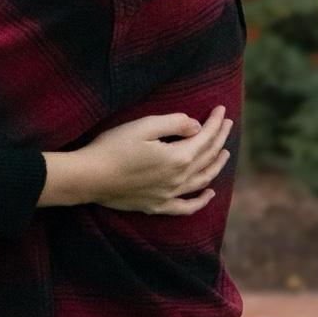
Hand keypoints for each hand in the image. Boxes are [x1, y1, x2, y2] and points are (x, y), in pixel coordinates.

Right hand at [80, 105, 232, 215]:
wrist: (89, 177)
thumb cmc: (113, 147)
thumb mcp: (143, 126)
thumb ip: (174, 124)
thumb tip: (197, 126)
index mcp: (178, 157)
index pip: (205, 137)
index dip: (215, 122)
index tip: (222, 110)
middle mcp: (178, 178)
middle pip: (207, 157)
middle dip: (220, 139)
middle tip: (228, 124)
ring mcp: (168, 195)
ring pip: (202, 181)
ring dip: (216, 166)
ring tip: (225, 153)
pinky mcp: (156, 205)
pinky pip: (186, 207)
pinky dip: (201, 201)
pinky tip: (209, 194)